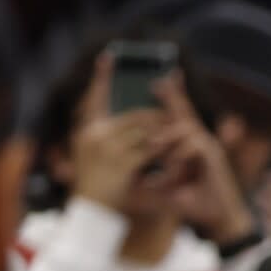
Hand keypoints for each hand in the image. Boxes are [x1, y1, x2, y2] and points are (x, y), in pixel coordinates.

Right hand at [70, 56, 166, 211]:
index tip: (109, 55)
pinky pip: (151, 150)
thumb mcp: (97, 156)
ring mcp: (107, 149)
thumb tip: (139, 118)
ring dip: (166, 134)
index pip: (95, 97)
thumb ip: (110, 135)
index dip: (102, 76)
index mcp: (87, 130)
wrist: (91, 214)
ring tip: (183, 133)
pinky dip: (166, 151)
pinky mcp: (121, 163)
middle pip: (136, 115)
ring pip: (146, 131)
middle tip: (176, 115)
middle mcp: (94, 135)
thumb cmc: (98, 185)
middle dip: (158, 117)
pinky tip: (177, 152)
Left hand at [153, 73, 257, 244]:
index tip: (158, 82)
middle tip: (158, 80)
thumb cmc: (192, 202)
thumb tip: (133, 179)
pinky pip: (195, 145)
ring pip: (187, 129)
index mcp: (186, 147)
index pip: (176, 119)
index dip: (171, 99)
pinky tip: (173, 164)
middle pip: (184, 113)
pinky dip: (181, 153)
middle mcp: (199, 142)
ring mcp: (208, 148)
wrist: (218, 217)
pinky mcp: (214, 158)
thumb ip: (153, 180)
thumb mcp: (166, 189)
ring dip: (168, 136)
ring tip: (153, 146)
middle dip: (174, 95)